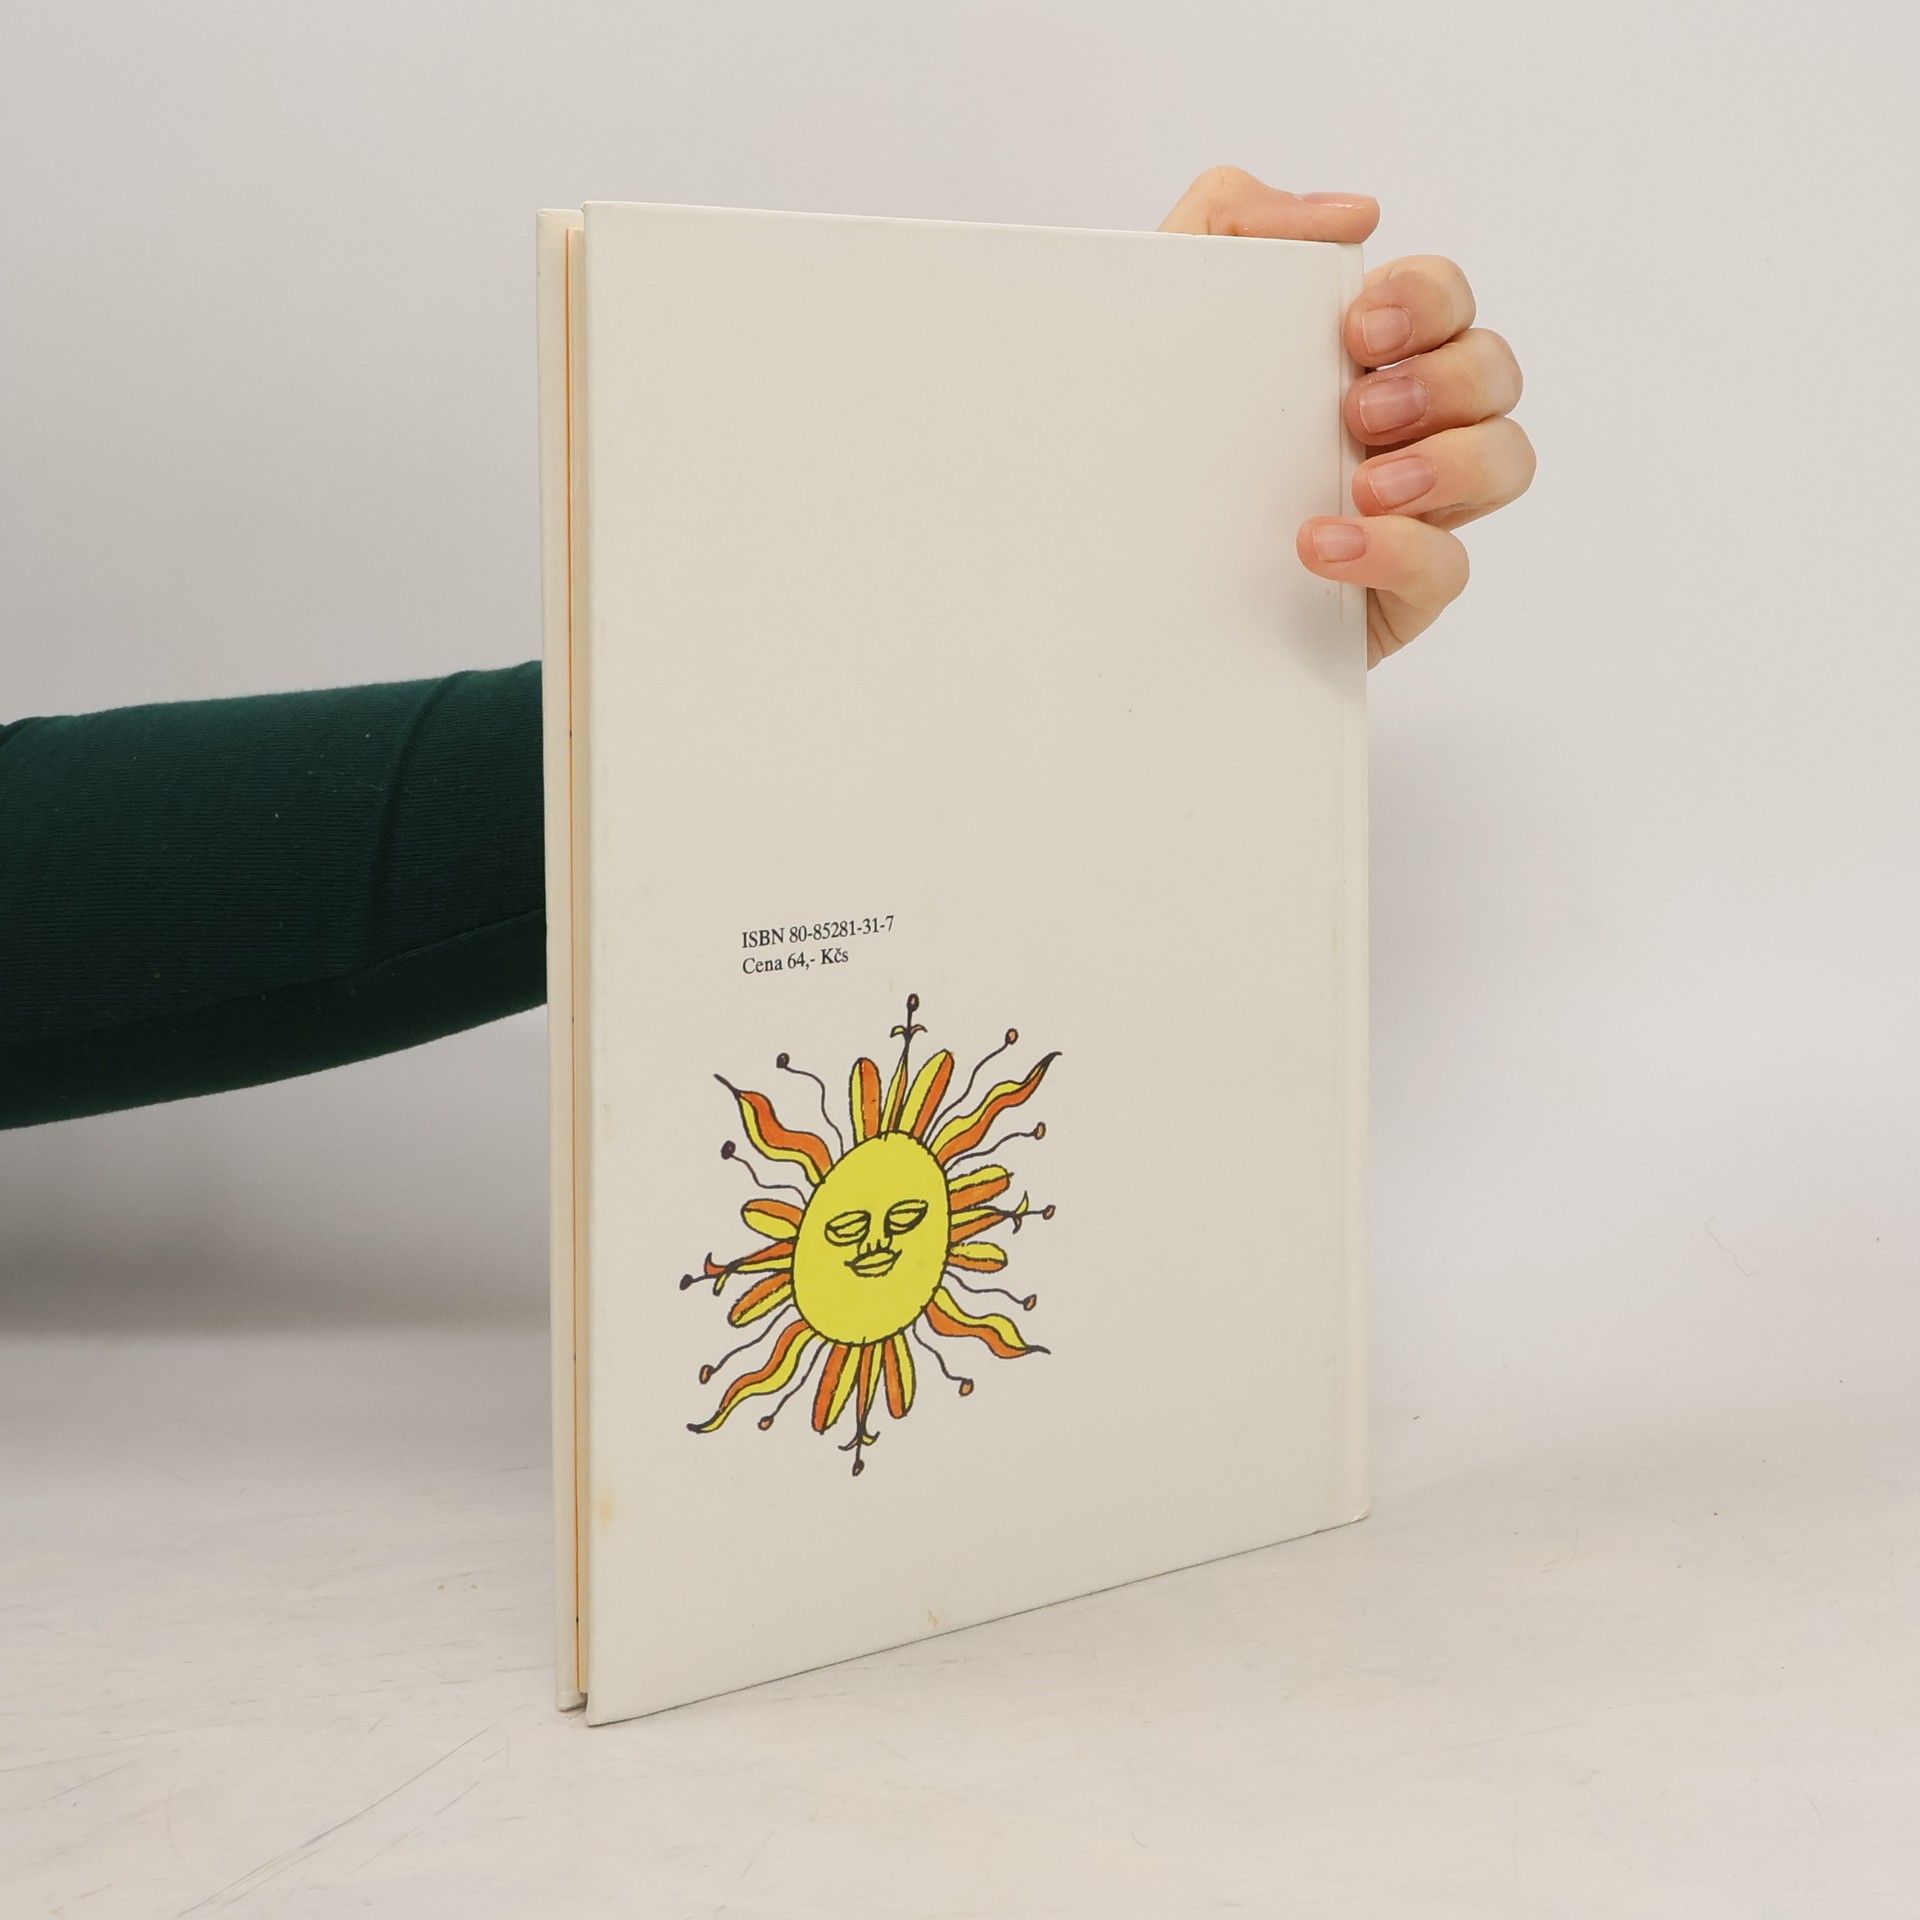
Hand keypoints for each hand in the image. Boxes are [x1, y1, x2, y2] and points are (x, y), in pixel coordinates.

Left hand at [1161, 168, 1533, 664]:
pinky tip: (1323, 545)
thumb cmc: (1145, 433)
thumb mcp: (1162, 305)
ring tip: (1366, 483)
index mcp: (1363, 354)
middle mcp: (1404, 423)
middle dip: (1441, 381)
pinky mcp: (1396, 592)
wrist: (1095, 564)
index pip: (1444, 299)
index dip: (1426, 301)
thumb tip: (1356, 213)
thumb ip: (1231, 219)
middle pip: (1493, 371)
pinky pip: (1448, 566)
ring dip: (1450, 461)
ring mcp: (1411, 508)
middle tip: (1358, 411)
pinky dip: (1397, 549)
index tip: (1357, 330)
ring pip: (1505, 460)